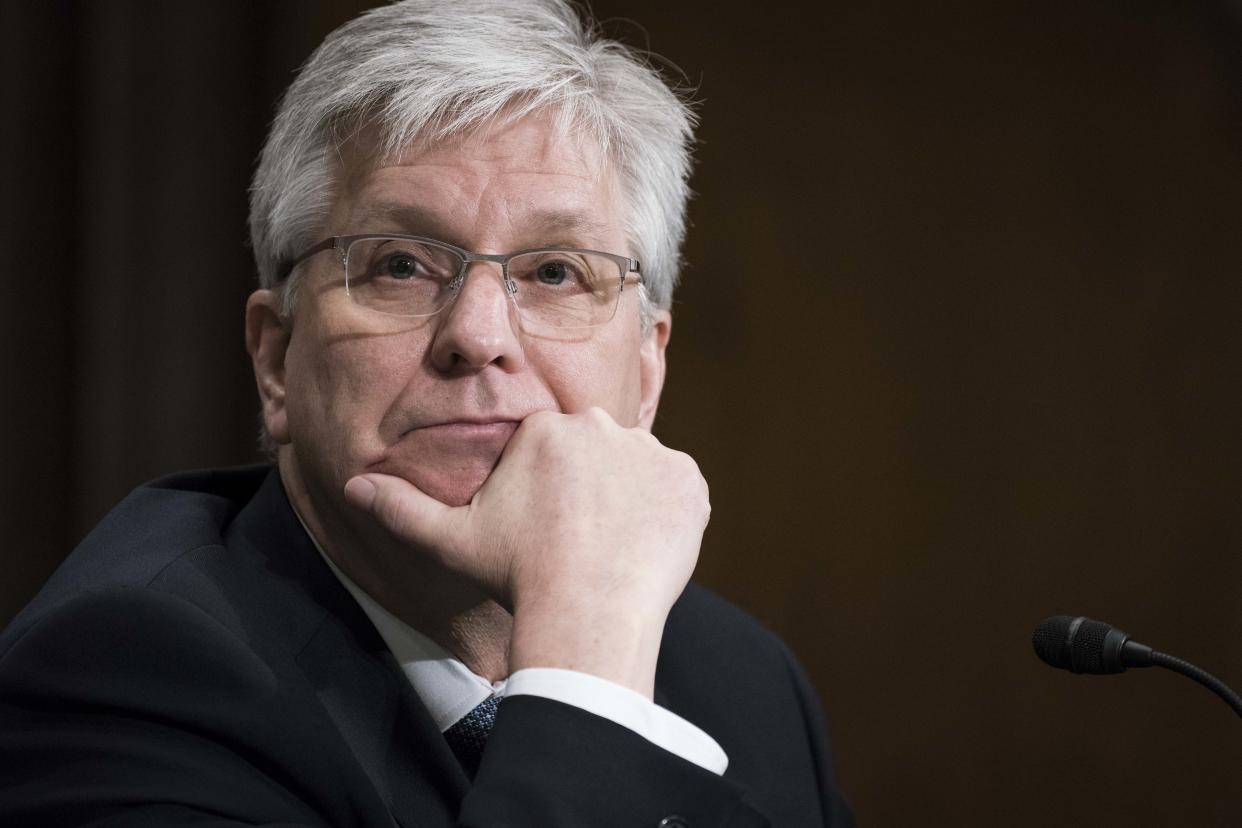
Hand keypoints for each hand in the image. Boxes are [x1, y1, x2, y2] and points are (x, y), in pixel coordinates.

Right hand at [342, 407, 709, 696]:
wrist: (586, 612)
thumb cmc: (516, 574)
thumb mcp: (451, 540)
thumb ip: (402, 508)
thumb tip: (353, 487)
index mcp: (545, 429)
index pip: (550, 450)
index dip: (546, 494)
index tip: (544, 530)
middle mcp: (600, 425)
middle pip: (595, 455)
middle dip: (588, 491)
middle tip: (577, 541)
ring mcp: (651, 452)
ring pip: (637, 471)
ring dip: (627, 500)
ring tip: (609, 548)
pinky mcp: (689, 481)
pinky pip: (677, 490)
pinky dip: (665, 515)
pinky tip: (641, 547)